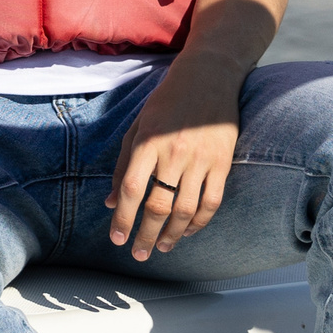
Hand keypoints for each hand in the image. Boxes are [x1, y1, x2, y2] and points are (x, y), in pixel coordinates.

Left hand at [105, 56, 244, 260]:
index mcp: (147, 142)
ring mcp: (201, 159)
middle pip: (158, 205)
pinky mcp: (223, 163)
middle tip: (139, 253)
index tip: (117, 239)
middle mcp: (173, 153)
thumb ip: (124, 165)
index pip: (131, 189)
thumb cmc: (166, 103)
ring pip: (185, 209)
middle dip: (146, 235)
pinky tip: (187, 232)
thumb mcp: (138, 127)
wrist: (208, 78)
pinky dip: (199, 222)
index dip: (123, 218)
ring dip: (172, 234)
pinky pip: (211, 202)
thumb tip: (109, 202)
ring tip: (162, 247)